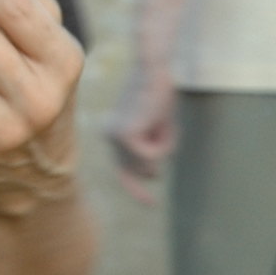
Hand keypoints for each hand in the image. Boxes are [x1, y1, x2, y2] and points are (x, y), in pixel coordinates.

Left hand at [104, 63, 175, 203]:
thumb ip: (151, 152)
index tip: (151, 204)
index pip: (124, 169)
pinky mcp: (124, 136)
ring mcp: (114, 138)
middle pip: (138, 170)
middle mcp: (109, 136)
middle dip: (153, 166)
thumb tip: (150, 175)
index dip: (136, 188)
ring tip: (162, 120)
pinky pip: (154, 156)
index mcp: (113, 133)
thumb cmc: (159, 94)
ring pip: (150, 164)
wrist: (154, 70)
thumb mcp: (158, 129)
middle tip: (158, 152)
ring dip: (165, 145)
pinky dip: (164, 142)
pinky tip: (159, 120)